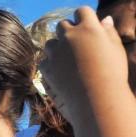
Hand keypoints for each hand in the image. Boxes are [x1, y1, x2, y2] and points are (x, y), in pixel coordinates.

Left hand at [40, 7, 128, 122]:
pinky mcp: (46, 67)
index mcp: (89, 27)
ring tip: (69, 62)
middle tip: (77, 47)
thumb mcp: (116, 50)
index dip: (83, 19)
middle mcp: (69, 36)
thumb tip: (104, 20)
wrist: (97, 100)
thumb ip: (108, 32)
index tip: (86, 28)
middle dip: (68, 33)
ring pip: (50, 43)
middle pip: (62, 26)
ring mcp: (55, 52)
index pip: (81, 11)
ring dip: (57, 48)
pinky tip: (62, 73)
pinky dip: (51, 65)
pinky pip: (44, 61)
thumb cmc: (113, 74)